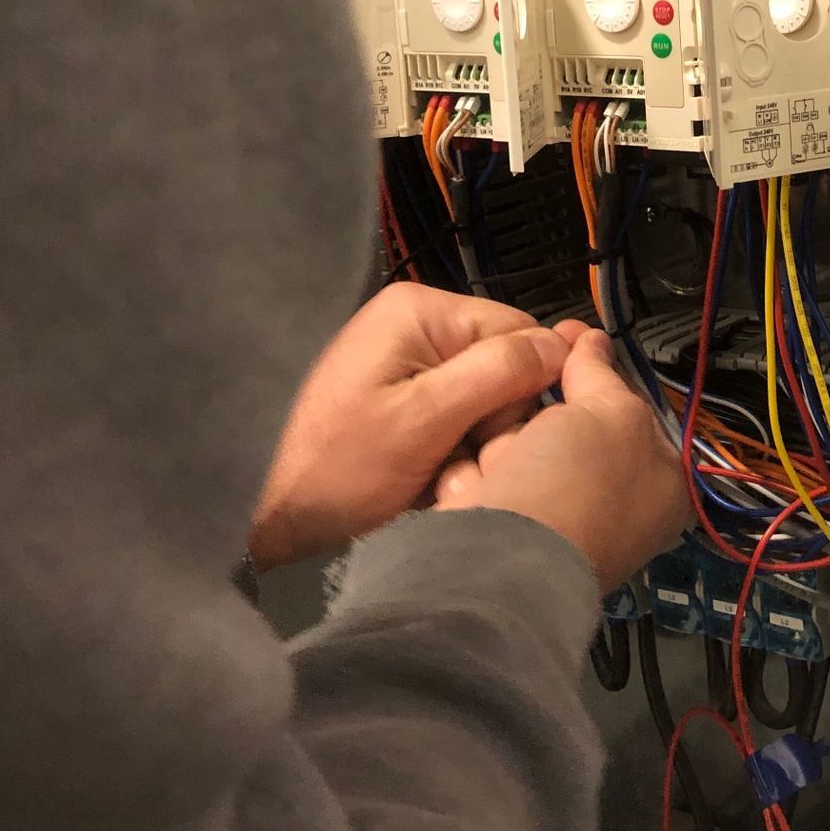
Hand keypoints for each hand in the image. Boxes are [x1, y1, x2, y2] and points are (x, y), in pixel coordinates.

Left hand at [250, 282, 585, 570]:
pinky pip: (453, 419)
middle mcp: (415, 324)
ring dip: (471, 446)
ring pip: (482, 401)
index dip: (523, 391)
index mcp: (421, 310)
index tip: (494, 442)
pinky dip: (448, 454)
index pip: (520, 333)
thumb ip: (498, 374)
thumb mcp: (425, 420)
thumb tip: (566, 343)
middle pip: (503, 368)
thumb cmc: (337, 470)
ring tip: (437, 481)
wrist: (264, 521)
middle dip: (492, 424)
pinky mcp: (396, 398)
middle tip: (458, 470)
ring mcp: (403, 362)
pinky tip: (425, 481)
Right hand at [435, 328, 692, 591]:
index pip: (629, 409)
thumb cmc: (578, 483)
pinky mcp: (497, 535)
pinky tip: (474, 486)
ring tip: (498, 460)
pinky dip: (473, 476)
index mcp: (661, 487)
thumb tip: (594, 341)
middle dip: (539, 414)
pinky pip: (483, 477)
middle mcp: (612, 510)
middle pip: (566, 425)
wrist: (500, 563)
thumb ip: (603, 373)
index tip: (565, 336)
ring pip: (517, 445)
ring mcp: (551, 525)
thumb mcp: (610, 413)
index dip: (597, 369)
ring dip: (501, 443)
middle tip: (527, 410)